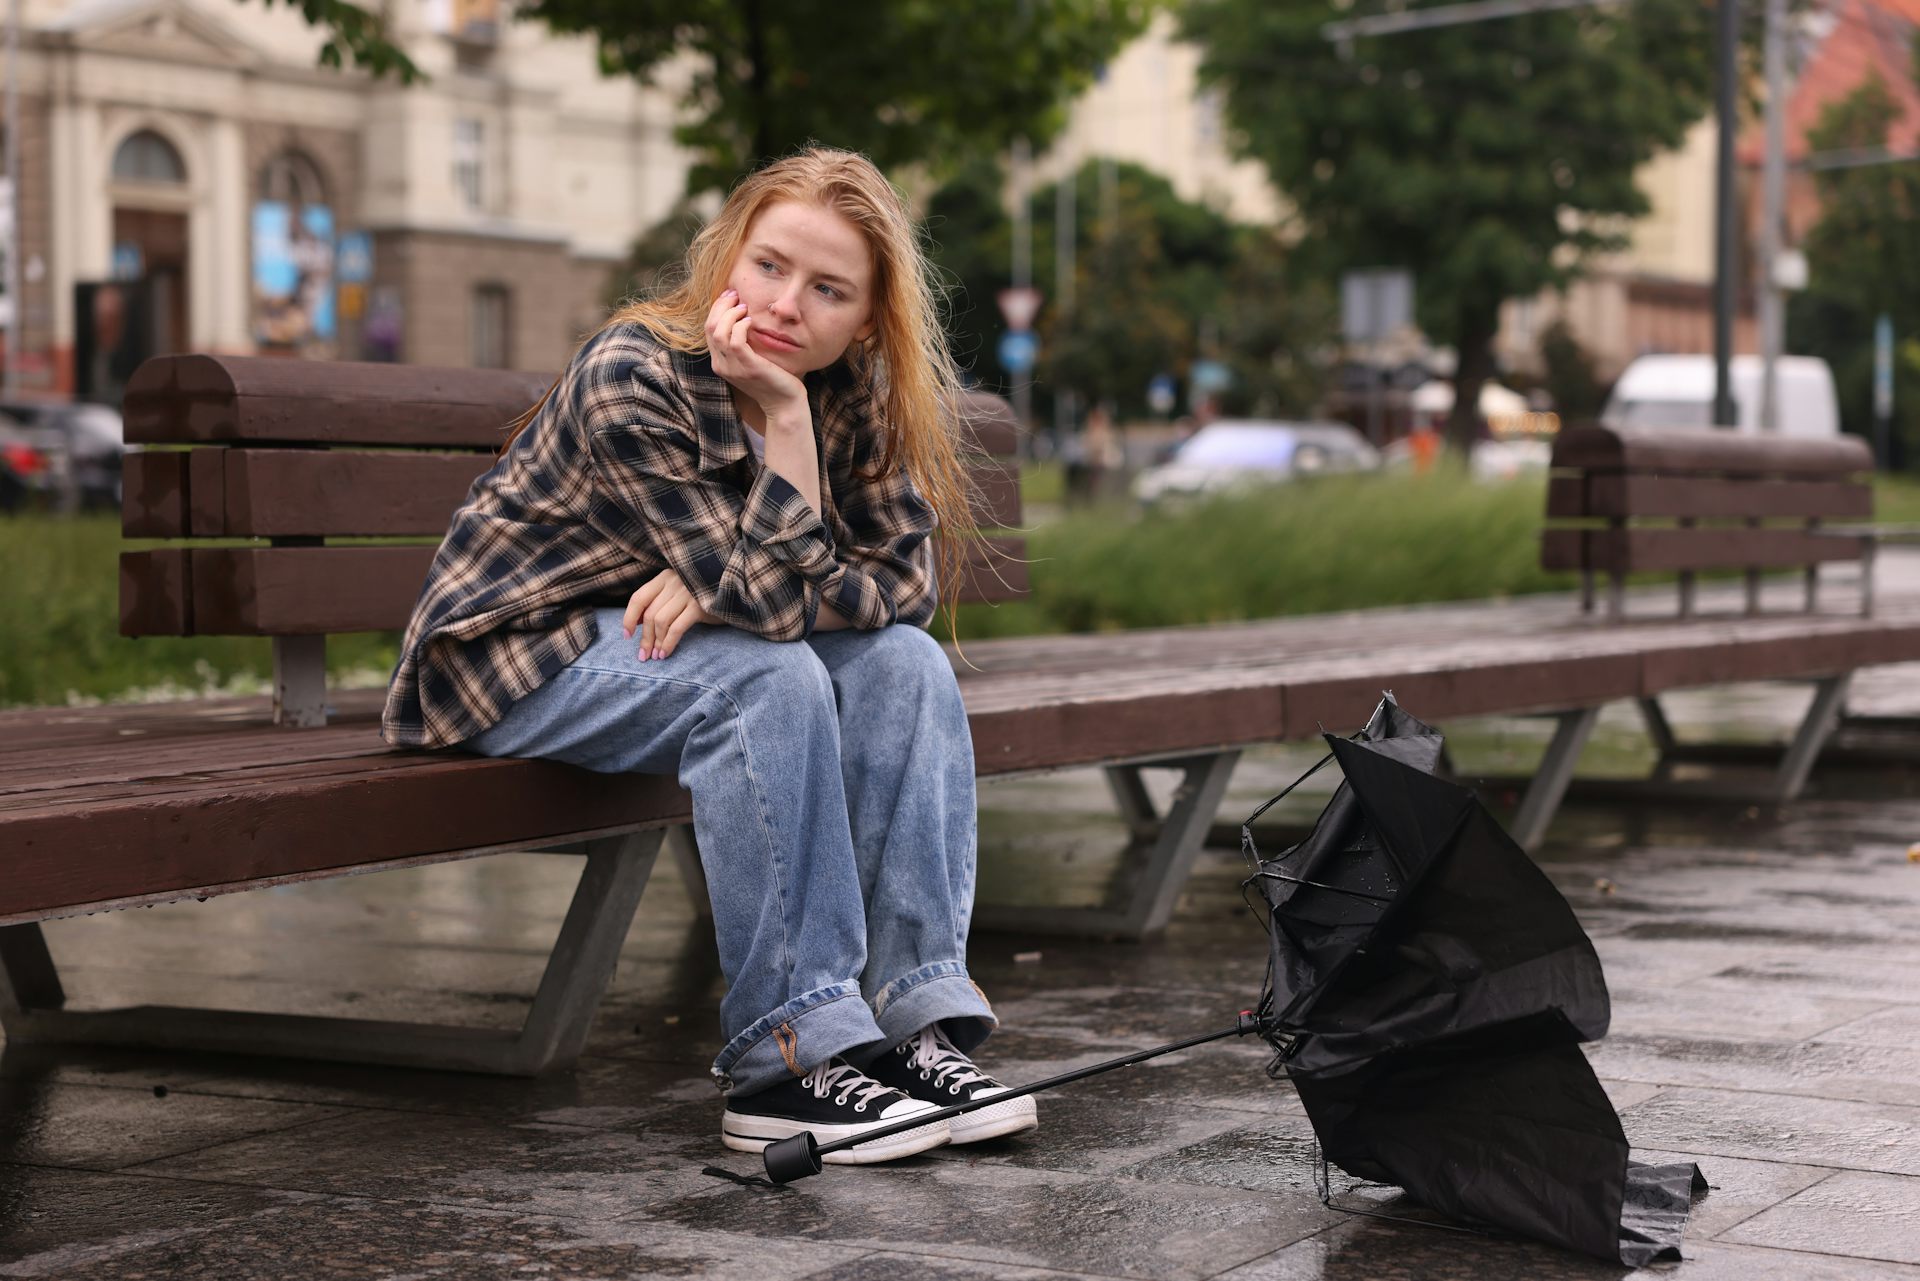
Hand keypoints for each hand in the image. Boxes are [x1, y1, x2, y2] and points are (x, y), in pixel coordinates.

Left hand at [623, 567, 719, 660]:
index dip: (628, 618)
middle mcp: (673, 582)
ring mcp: (686, 593)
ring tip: (656, 656)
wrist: (734, 588)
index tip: (627, 635)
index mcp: (665, 577)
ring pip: (660, 622)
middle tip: (643, 655)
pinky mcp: (698, 607)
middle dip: (644, 638)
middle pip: (649, 614)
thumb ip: (659, 601)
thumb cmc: (702, 593)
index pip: (638, 598)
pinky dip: (668, 643)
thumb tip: (635, 623)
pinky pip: (676, 629)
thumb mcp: (678, 592)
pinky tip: (666, 653)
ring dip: (655, 643)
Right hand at [705, 288, 806, 420]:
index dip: (717, 309)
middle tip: (735, 295)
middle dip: (721, 306)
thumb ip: (742, 344)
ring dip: (731, 314)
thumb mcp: (751, 360)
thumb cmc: (772, 380)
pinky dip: (741, 326)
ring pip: (719, 332)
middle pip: (710, 327)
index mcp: (719, 363)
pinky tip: (751, 321)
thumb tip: (743, 316)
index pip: (708, 329)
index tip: (730, 296)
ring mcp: (733, 368)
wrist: (784, 405)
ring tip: (745, 307)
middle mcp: (721, 365)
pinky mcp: (748, 367)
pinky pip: (735, 341)